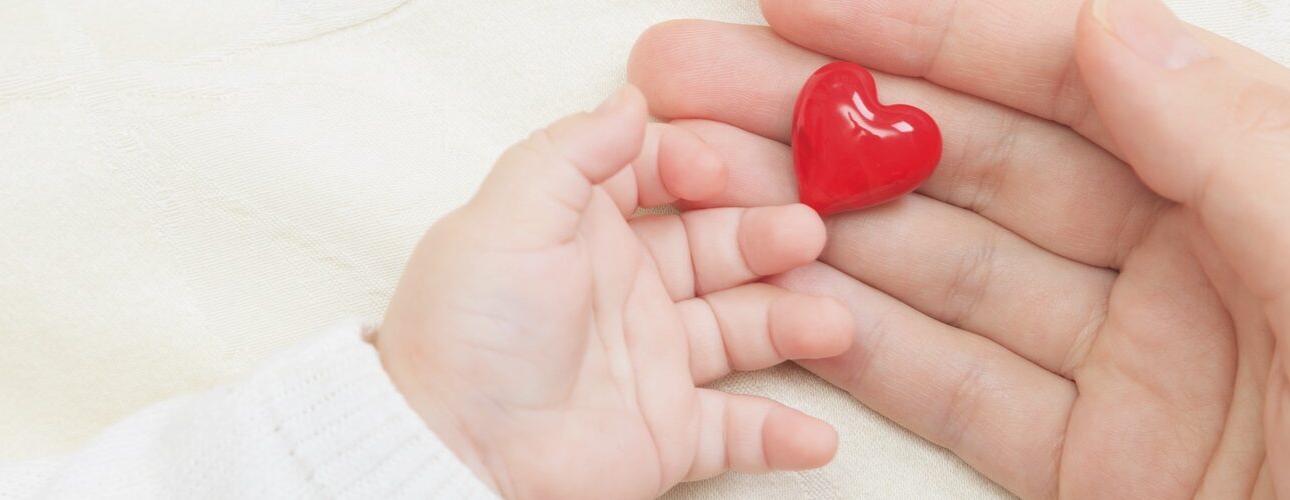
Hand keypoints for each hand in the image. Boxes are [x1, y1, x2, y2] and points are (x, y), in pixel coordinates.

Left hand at [374, 87, 853, 498]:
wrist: (456, 450)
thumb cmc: (469, 333)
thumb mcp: (510, 215)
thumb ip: (573, 151)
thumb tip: (629, 102)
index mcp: (580, 232)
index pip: (652, 179)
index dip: (691, 167)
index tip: (717, 175)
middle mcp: (623, 292)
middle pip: (716, 249)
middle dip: (768, 238)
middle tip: (807, 234)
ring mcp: (651, 362)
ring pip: (743, 330)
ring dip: (795, 323)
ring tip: (833, 322)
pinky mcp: (666, 433)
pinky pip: (739, 431)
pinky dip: (782, 435)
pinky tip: (818, 435)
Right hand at [629, 0, 1289, 497]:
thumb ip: (1252, 156)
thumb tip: (1112, 31)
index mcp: (1284, 183)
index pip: (1076, 72)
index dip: (932, 28)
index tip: (808, 2)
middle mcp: (1199, 258)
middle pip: (982, 159)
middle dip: (836, 112)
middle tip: (702, 81)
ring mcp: (1138, 365)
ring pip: (945, 267)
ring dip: (820, 218)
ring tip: (701, 179)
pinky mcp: (1094, 466)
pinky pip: (955, 387)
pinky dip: (861, 342)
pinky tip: (784, 296)